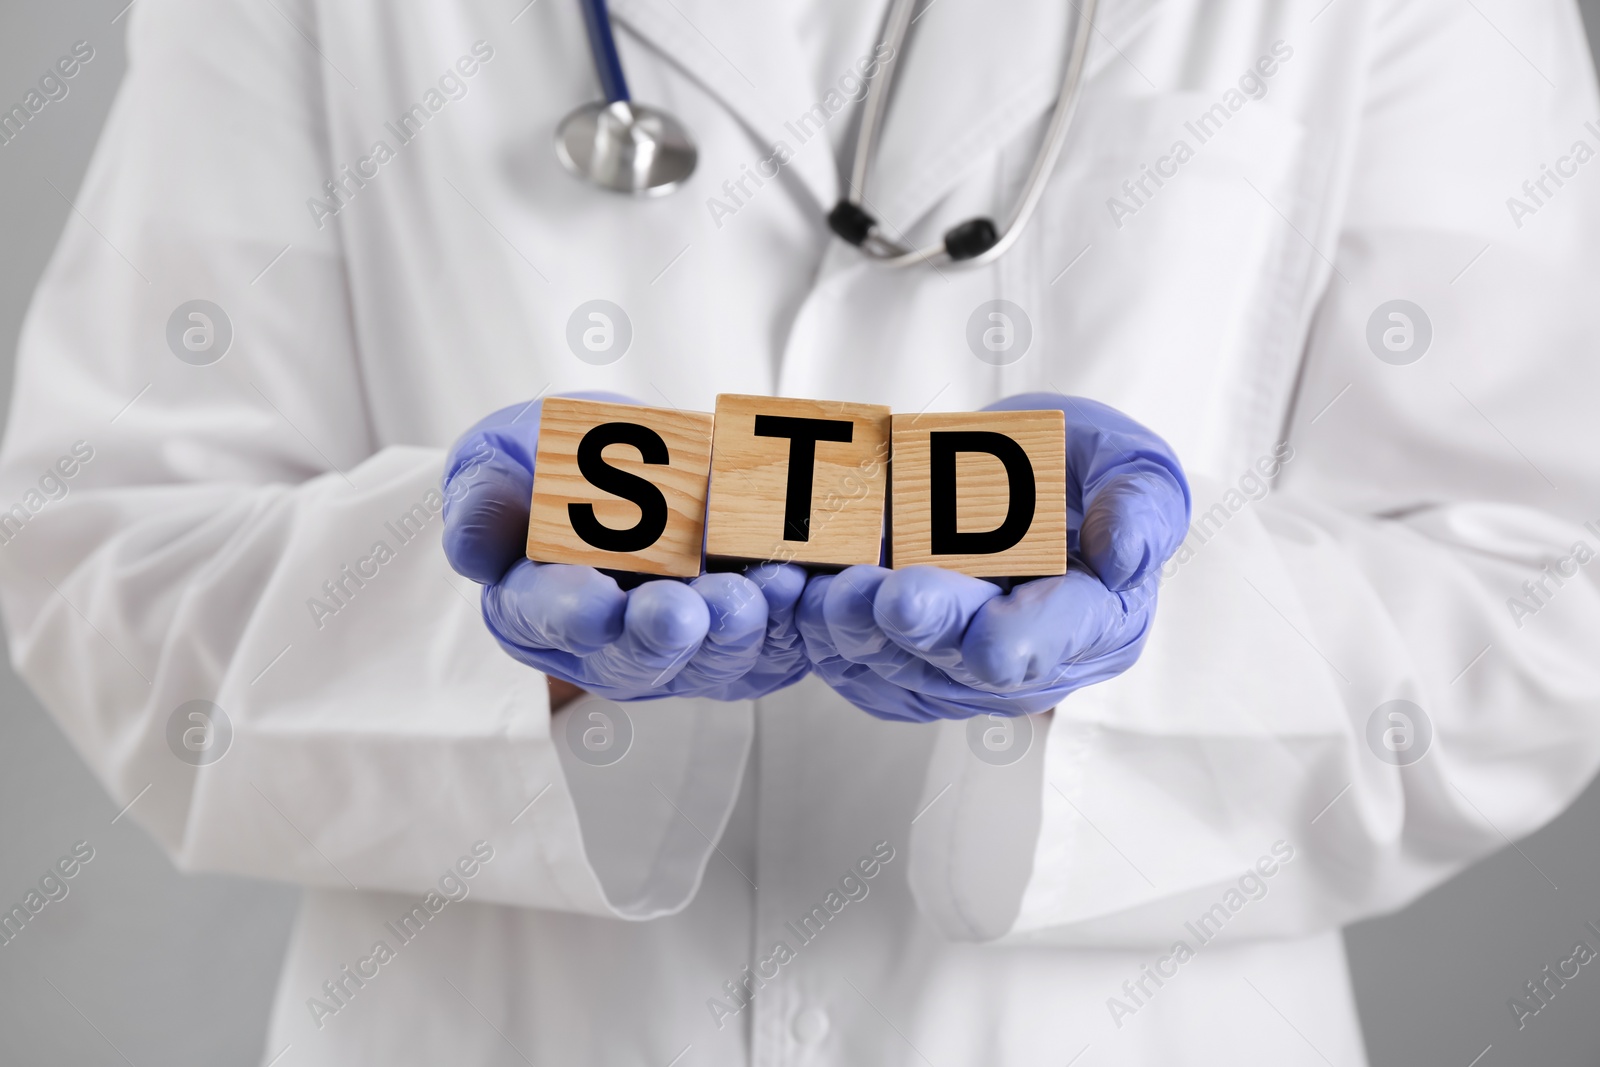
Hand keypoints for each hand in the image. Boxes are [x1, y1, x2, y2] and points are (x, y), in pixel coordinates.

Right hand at [441, 396, 809, 700]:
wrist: (640, 456)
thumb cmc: (553, 460)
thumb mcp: (501, 458)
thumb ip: (484, 497)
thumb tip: (470, 549)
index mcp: (532, 606)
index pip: (543, 618)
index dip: (570, 615)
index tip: (595, 608)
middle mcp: (604, 644)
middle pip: (633, 656)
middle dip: (660, 635)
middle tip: (682, 613)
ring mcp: (678, 651)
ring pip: (709, 658)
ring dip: (734, 629)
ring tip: (753, 592)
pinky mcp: (743, 643)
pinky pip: (773, 643)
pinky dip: (788, 618)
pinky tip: (798, 582)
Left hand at [797, 394, 1189, 721]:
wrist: (1023, 476)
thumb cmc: (1087, 470)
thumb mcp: (1132, 464)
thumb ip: (1139, 505)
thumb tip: (1126, 557)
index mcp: (1097, 623)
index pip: (1049, 645)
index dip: (1009, 640)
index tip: (970, 626)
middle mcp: (1031, 664)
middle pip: (963, 664)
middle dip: (917, 630)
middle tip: (875, 594)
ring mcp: (964, 673)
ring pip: (900, 671)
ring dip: (856, 637)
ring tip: (823, 593)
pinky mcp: (908, 666)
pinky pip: (861, 670)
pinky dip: (826, 640)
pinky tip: (799, 603)